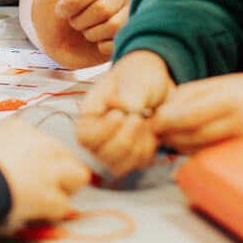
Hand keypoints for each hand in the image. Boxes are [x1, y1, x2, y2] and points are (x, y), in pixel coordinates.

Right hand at [0, 119, 89, 224]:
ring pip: (78, 176)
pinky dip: (52, 211)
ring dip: (65, 188)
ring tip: (48, 199)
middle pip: (68, 156)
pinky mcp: (50, 195)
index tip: (34, 169)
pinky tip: (37, 212)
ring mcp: (50, 169)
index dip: (42, 159)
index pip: (46, 142)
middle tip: (47, 186)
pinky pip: (64, 205)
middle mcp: (41, 144)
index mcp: (22, 129)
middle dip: (61, 171)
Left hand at [27, 0, 129, 68]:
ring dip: (90, 33)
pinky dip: (100, 46)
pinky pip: (117, 43)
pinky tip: (94, 41)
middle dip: (79, 19)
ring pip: (114, 25)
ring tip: (83, 29)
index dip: (74, 1)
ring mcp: (126, 14)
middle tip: (72, 20)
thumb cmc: (50, 9)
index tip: (60, 8)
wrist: (53, 37)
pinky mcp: (125, 35)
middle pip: (104, 8)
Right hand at [76, 50, 173, 175]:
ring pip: (119, 165)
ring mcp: (115, 148)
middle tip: (138, 117)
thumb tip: (122, 110)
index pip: (84, 137)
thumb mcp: (133, 80)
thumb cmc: (138, 77)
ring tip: (145, 122)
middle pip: (102, 155)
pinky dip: (149, 148)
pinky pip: (138, 163)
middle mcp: (98, 136)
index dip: (102, 131)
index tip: (120, 114)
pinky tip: (151, 130)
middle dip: (125, 139)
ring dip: (137, 145)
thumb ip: (127, 97)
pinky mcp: (133, 155)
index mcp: (90, 115)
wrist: (157, 83)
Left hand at [151, 72, 242, 151]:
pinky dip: (197, 150)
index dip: (166, 120)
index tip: (154, 121)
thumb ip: (196, 94)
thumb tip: (166, 107)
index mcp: (233, 96)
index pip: (188, 114)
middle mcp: (241, 118)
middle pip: (193, 133)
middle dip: (170, 134)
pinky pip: (214, 153)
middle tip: (157, 132)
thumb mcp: (228, 82)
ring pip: (201, 147)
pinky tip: (190, 144)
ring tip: (170, 138)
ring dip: (180, 144)